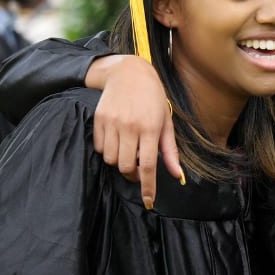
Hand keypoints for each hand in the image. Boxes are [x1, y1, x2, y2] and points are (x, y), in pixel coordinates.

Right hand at [89, 56, 181, 207]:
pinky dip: (106, 151)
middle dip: (132, 174)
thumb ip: (170, 151)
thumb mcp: (166, 122)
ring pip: (110, 160)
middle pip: (125, 166)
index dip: (147, 187)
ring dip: (118, 162)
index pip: (147, 166)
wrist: (129, 73)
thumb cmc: (152, 99)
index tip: (148, 201)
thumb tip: (176, 175)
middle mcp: (130, 127)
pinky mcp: (98, 119)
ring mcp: (112, 123)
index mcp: (150, 128)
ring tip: (127, 151)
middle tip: (137, 168)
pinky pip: (99, 148)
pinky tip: (116, 141)